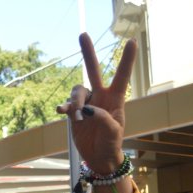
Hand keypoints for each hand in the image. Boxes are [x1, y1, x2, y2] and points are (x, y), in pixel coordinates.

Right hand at [56, 34, 136, 174]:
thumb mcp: (113, 132)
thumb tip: (87, 108)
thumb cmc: (111, 144)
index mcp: (115, 99)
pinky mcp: (74, 114)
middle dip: (88, 53)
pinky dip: (64, 106)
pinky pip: (67, 104)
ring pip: (77, 90)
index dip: (127, 59)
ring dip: (76, 100)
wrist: (99, 158)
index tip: (131, 41)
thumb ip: (102, 117)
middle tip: (82, 34)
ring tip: (78, 116)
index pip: (121, 76)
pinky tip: (61, 110)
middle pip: (93, 70)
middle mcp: (100, 97)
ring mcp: (86, 104)